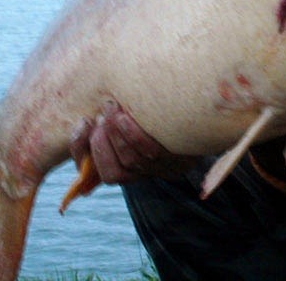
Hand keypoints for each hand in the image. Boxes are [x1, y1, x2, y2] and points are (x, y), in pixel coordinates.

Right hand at [68, 100, 197, 183]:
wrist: (204, 118)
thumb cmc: (161, 117)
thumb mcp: (138, 121)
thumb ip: (113, 121)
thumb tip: (83, 119)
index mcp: (132, 170)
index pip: (103, 174)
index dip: (85, 153)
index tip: (81, 124)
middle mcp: (147, 175)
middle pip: (114, 172)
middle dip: (101, 142)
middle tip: (100, 116)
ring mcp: (164, 169)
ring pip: (131, 160)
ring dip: (116, 135)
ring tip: (111, 109)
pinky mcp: (182, 158)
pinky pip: (153, 151)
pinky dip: (135, 134)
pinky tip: (126, 115)